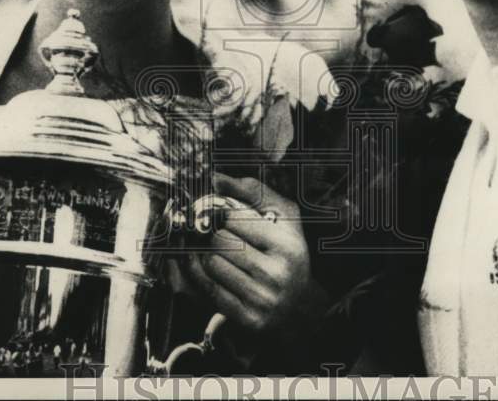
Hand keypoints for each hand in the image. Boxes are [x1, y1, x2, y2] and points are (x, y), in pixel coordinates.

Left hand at [181, 173, 327, 337]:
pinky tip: (201, 265)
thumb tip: (215, 177)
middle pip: (220, 242)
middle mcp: (276, 274)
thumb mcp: (283, 217)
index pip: (236, 218)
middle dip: (213, 234)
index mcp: (287, 245)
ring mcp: (261, 299)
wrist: (299, 306)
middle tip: (213, 232)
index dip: (223, 212)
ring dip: (204, 254)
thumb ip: (252, 192)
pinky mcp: (247, 319)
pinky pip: (208, 290)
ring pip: (211, 264)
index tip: (220, 212)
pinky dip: (198, 274)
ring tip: (212, 250)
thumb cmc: (286, 252)